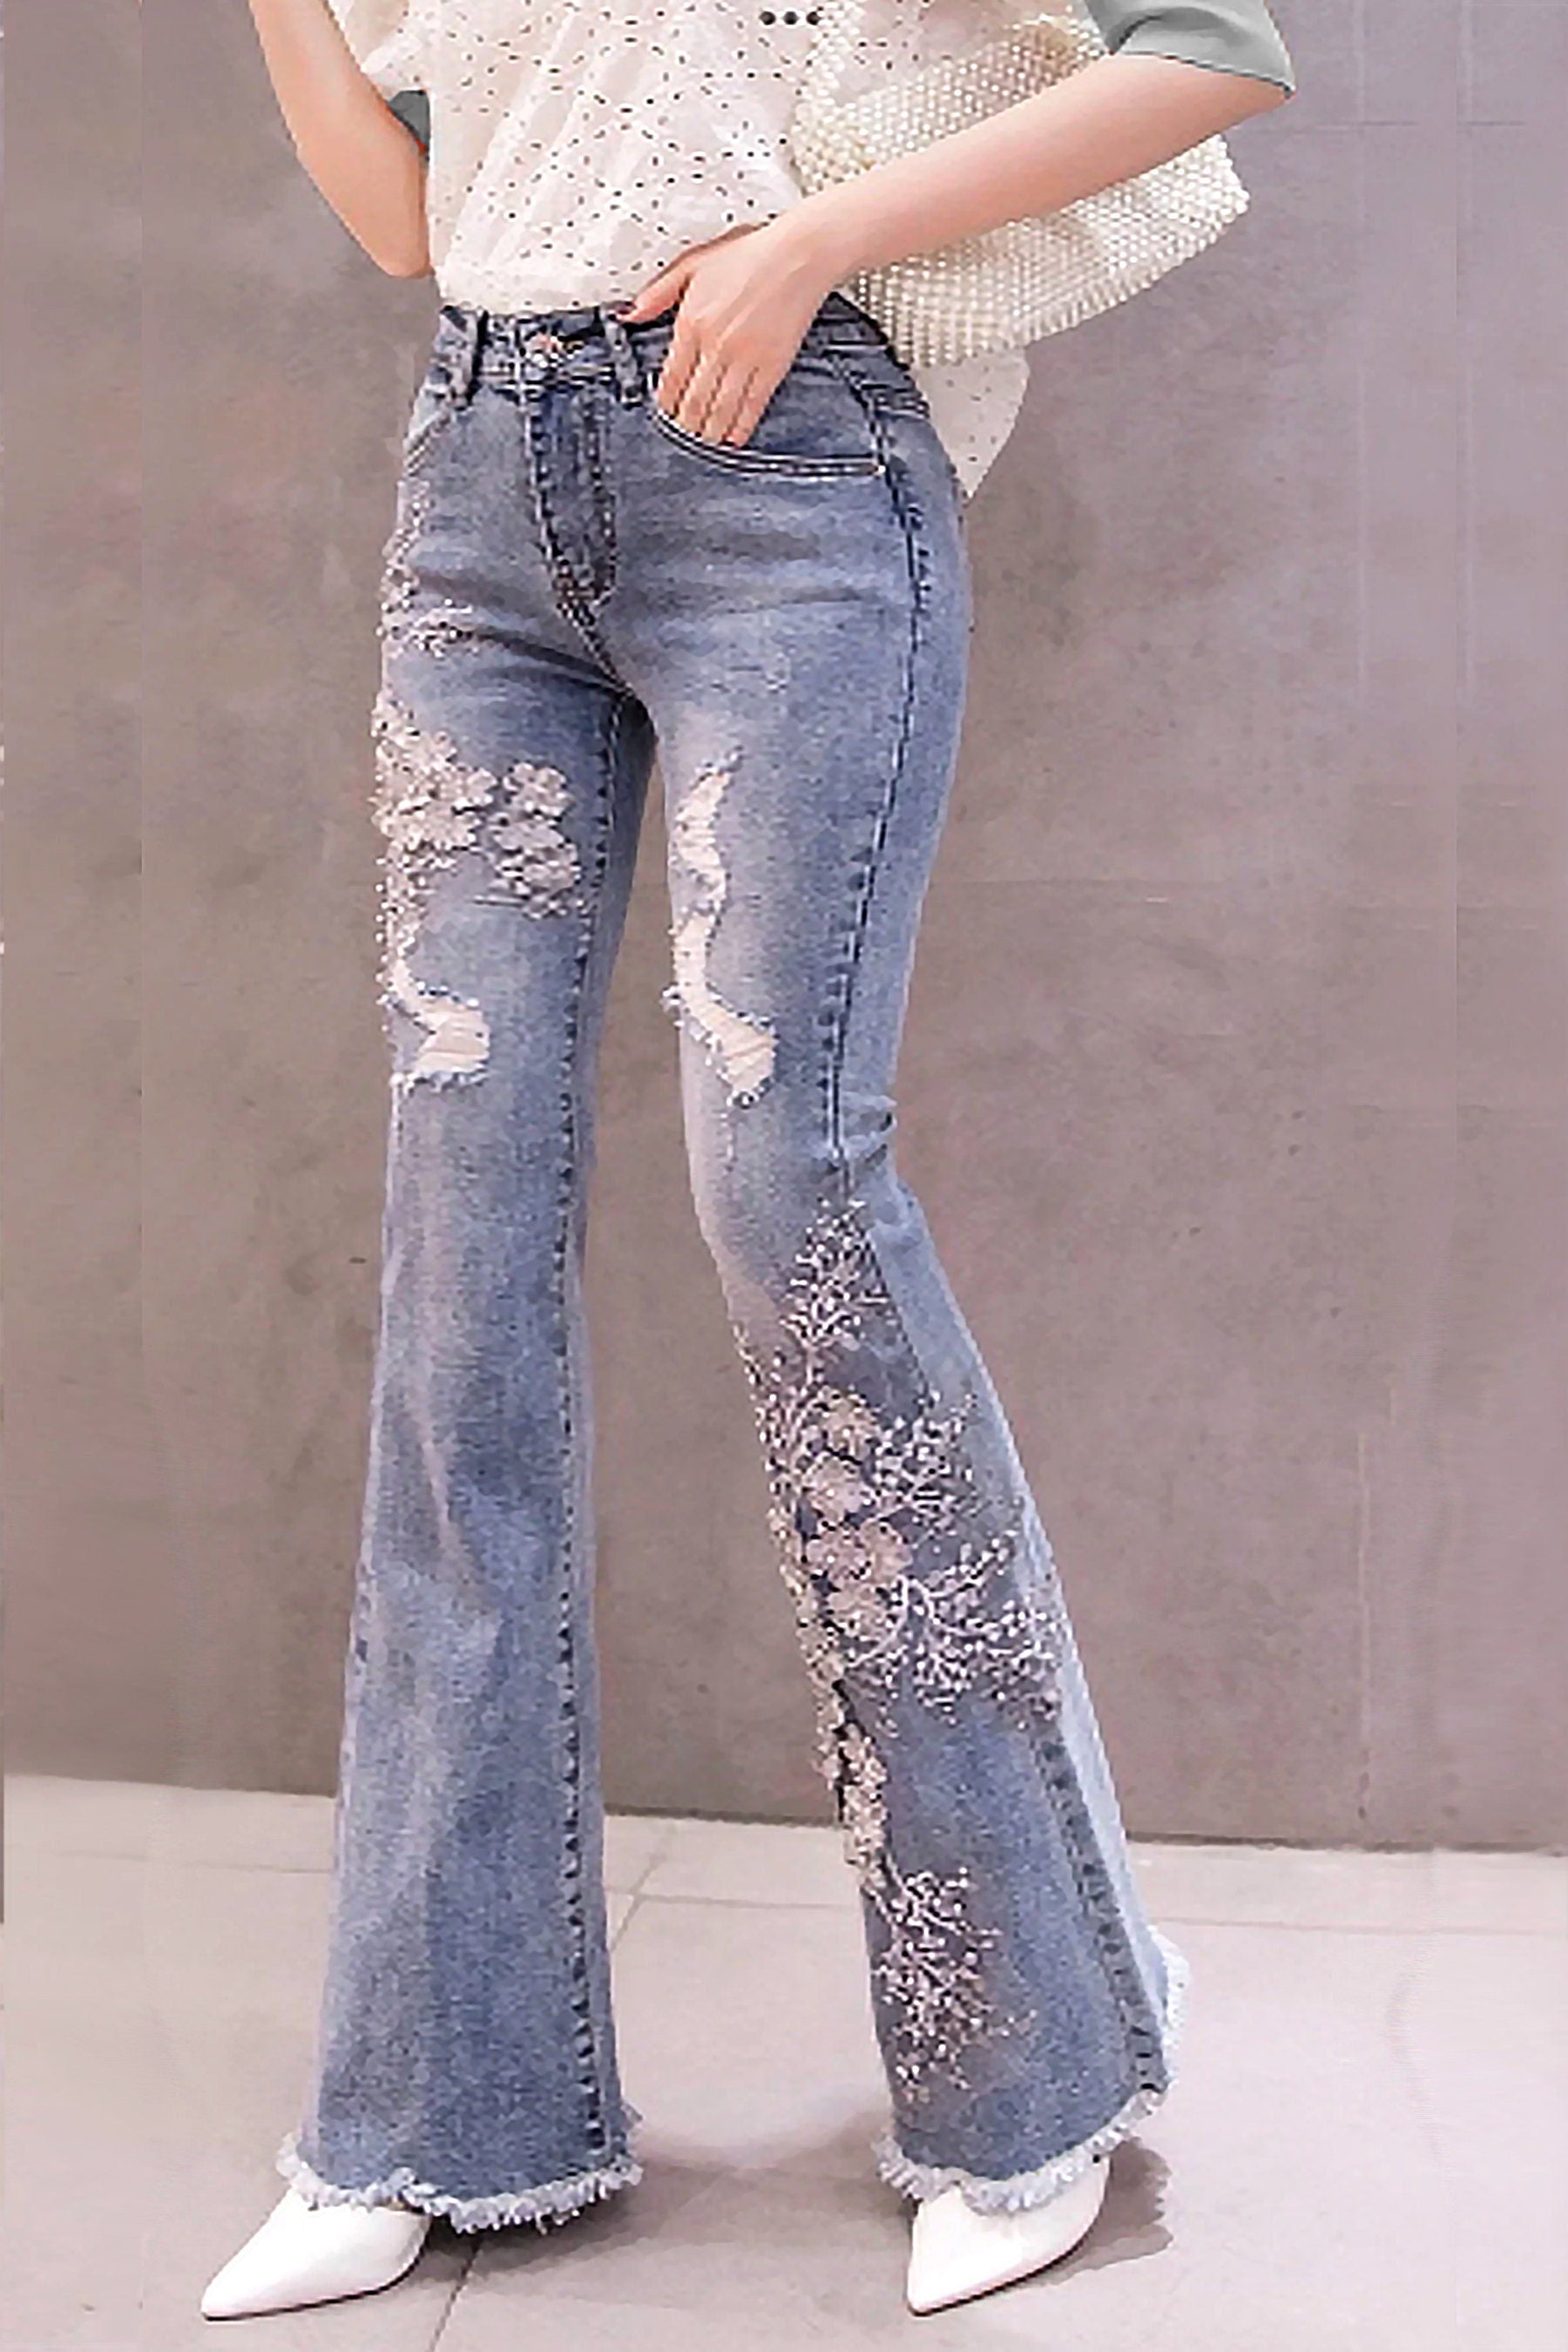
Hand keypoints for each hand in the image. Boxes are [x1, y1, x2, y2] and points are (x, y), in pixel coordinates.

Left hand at [616, 215, 843, 447]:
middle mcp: (716, 345)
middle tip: (680, 441)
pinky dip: (741, 427)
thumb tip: (629, 314)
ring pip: (720, 409)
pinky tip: (733, 439)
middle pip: (693, 401)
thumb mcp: (693, 264)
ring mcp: (746, 358)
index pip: (671, 378)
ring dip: (709, 433)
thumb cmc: (749, 255)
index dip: (665, 405)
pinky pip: (752, 406)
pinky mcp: (773, 366)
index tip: (663, 418)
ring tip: (703, 446)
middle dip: (685, 427)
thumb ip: (658, 292)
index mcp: (692, 322)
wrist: (798, 256)